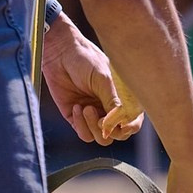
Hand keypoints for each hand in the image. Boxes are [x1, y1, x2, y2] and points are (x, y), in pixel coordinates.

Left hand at [41, 16, 144, 143]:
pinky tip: (77, 107)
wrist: (59, 53)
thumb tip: (119, 125)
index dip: (130, 127)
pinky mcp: (75, 117)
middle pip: (118, 134)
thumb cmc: (85, 60)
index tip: (121, 125)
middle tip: (101, 119)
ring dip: (93, 127)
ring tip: (86, 108)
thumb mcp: (104, 80)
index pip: (133, 122)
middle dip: (110, 130)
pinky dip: (80, 124)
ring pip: (101, 138)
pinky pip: (83, 134)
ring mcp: (94, 114)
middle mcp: (110, 109)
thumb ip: (113, 103)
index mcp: (123, 99)